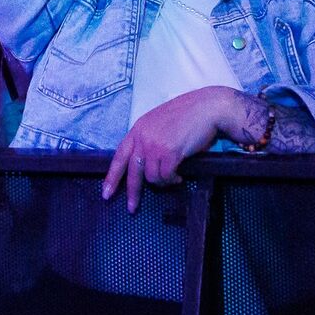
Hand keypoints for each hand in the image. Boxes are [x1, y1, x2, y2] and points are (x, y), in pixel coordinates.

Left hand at [102, 85, 239, 212]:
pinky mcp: (170, 152)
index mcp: (138, 129)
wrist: (208, 107)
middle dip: (132, 192)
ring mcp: (155, 145)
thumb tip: (145, 164)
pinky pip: (166, 176)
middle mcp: (143, 137)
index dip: (112, 176)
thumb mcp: (159, 123)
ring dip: (163, 182)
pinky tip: (179, 177)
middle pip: (132, 172)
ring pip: (152, 177)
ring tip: (173, 178)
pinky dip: (173, 180)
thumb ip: (148, 139)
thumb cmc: (188, 114)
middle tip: (132, 208)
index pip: (119, 156)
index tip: (106, 193)